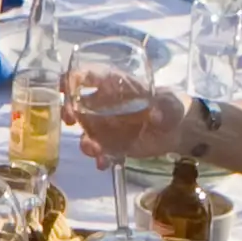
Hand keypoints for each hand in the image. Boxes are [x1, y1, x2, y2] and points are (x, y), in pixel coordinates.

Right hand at [73, 82, 194, 166]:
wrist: (178, 130)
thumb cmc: (170, 106)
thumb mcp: (169, 104)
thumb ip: (163, 108)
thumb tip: (156, 115)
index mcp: (115, 86)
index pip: (88, 76)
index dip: (72, 79)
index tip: (63, 87)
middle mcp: (105, 104)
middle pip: (77, 104)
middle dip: (69, 111)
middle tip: (70, 120)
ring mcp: (107, 126)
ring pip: (86, 132)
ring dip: (85, 140)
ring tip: (94, 149)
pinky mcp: (112, 144)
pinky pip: (100, 151)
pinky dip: (100, 158)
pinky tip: (105, 163)